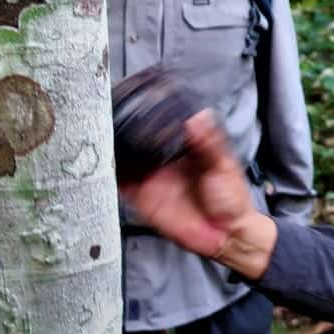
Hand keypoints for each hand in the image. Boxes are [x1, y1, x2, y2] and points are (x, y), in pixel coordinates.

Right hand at [119, 111, 264, 264]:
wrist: (225, 234)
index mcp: (184, 148)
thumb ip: (209, 143)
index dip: (152, 115)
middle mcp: (164, 161)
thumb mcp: (223, 165)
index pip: (163, 127)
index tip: (140, 100)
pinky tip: (105, 162)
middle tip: (113, 114)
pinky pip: (121, 184)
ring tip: (102, 133)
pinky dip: (111, 174)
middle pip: (138, 140)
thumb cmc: (231, 197)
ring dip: (114, 148)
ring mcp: (152, 177)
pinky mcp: (142, 196)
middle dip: (125, 128)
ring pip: (125, 158)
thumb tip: (198, 117)